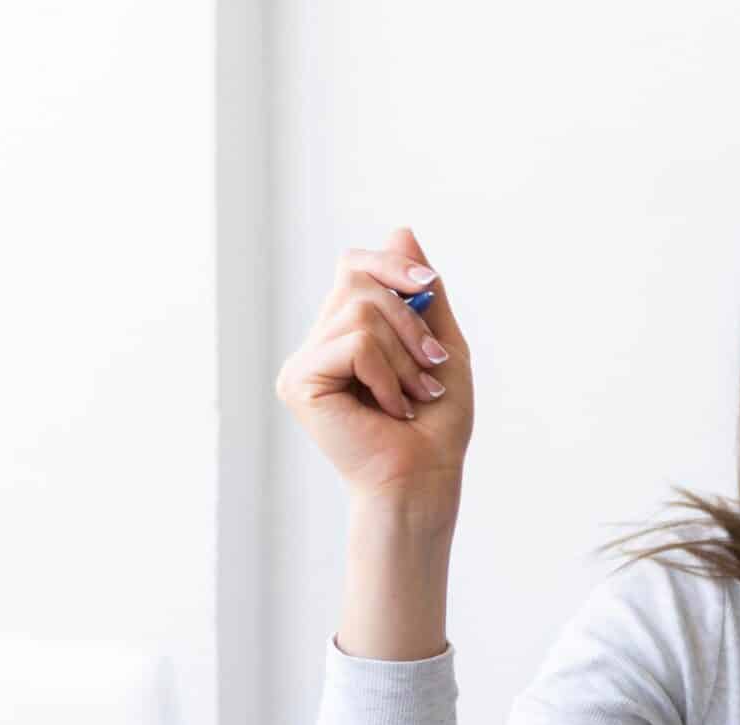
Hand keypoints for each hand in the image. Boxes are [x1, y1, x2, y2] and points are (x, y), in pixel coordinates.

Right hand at [274, 227, 476, 520]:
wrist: (424, 479)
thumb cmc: (436, 426)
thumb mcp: (440, 345)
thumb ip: (422, 293)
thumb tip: (400, 230)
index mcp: (347, 332)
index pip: (354, 266)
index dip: (391, 264)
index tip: (429, 285)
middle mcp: (319, 342)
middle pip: (358, 278)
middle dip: (409, 320)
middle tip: (430, 368)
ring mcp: (304, 361)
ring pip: (360, 311)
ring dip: (403, 355)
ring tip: (412, 395)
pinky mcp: (298, 380)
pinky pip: (353, 343)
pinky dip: (385, 374)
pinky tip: (389, 408)